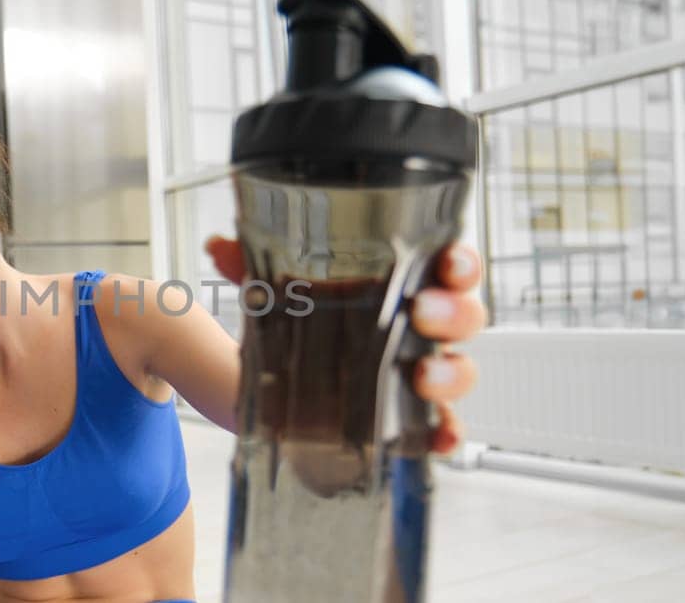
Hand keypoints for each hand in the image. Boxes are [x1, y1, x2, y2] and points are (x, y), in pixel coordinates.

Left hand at [204, 236, 486, 453]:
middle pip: (464, 317)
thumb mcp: (277, 291)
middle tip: (423, 313)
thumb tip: (220, 246)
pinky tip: (440, 438)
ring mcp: (421, 374)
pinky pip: (440, 428)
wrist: (274, 380)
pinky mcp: (409, 420)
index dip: (460, 264)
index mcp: (403, 284)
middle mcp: (422, 328)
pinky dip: (447, 434)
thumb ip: (254, 266)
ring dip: (450, 373)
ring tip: (421, 375)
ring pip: (458, 371)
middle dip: (453, 314)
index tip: (448, 263)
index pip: (449, 267)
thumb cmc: (302, 322)